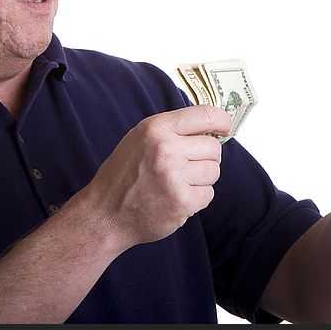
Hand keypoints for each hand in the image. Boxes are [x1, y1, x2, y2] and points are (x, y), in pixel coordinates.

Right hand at [89, 105, 231, 248]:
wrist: (105, 214)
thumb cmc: (123, 175)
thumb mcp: (139, 139)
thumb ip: (172, 130)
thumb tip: (210, 127)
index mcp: (156, 128)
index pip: (205, 115)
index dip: (221, 121)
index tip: (225, 127)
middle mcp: (166, 149)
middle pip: (213, 147)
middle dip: (206, 157)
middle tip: (187, 166)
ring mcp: (174, 177)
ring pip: (214, 171)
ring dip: (201, 179)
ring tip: (177, 183)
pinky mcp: (182, 202)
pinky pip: (208, 194)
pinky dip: (196, 198)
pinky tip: (175, 198)